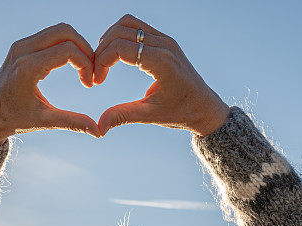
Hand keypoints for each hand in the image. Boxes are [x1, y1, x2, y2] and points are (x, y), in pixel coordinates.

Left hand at [0, 23, 100, 143]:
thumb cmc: (14, 119)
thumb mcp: (44, 121)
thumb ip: (72, 123)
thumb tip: (98, 132)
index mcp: (28, 68)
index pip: (68, 51)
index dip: (86, 64)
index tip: (89, 84)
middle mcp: (22, 50)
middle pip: (65, 32)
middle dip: (85, 49)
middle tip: (91, 71)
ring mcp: (21, 45)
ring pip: (59, 30)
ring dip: (76, 45)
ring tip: (83, 68)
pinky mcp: (22, 45)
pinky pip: (50, 35)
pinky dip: (66, 44)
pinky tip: (71, 64)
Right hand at [93, 15, 229, 136]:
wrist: (204, 107)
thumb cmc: (181, 112)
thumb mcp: (150, 115)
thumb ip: (123, 116)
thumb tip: (99, 127)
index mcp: (162, 62)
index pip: (121, 48)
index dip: (102, 61)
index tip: (97, 81)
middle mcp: (164, 45)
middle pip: (120, 31)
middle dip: (102, 50)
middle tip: (97, 72)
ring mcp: (165, 39)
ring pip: (127, 23)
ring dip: (110, 39)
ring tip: (103, 62)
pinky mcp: (164, 40)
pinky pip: (136, 27)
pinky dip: (121, 36)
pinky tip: (115, 56)